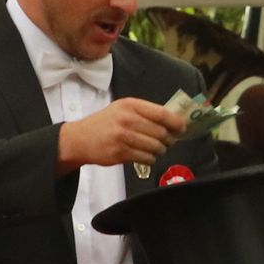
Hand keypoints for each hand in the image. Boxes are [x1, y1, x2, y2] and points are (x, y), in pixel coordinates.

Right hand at [57, 98, 185, 169]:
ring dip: (160, 150)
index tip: (182, 127)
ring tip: (157, 149)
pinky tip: (147, 156)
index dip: (176, 122)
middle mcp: (127, 119)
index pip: (162, 113)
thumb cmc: (105, 123)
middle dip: (169, 139)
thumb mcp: (122, 109)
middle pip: (161, 132)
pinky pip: (146, 158)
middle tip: (168, 141)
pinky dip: (151, 159)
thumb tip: (172, 121)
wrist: (80, 138)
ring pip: (155, 147)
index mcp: (130, 105)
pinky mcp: (120, 153)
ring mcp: (123, 137)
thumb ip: (144, 113)